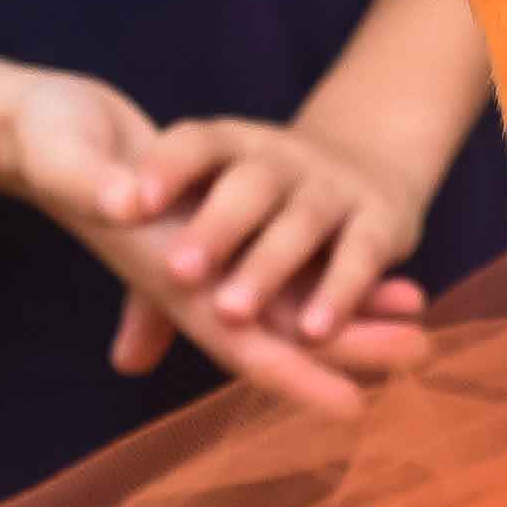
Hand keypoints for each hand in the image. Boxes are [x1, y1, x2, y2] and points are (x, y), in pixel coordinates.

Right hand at [0, 67, 428, 418]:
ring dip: (353, 317)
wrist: (43, 123)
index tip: (351, 405)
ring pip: (292, 300)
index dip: (291, 371)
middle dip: (347, 344)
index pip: (234, 336)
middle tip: (420, 354)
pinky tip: (389, 282)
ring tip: (420, 329)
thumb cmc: (48, 138)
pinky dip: (336, 274)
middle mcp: (192, 275)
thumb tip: (120, 201)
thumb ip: (91, 182)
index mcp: (161, 270)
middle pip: (280, 326)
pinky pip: (288, 260)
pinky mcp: (221, 219)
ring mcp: (209, 252)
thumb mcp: (66, 156)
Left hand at [120, 115, 437, 351]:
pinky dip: (339, 292)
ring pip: (300, 222)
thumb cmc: (262, 210)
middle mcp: (283, 160)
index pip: (196, 143)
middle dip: (214, 227)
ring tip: (231, 313)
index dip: (166, 169)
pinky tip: (313, 333)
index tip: (127, 206)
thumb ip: (163, 286)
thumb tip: (125, 363)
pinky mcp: (381, 221)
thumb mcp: (211, 225)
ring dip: (267, 267)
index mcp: (233, 147)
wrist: (370, 167)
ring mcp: (334, 188)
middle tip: (176, 272)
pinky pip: (359, 255)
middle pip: (248, 185)